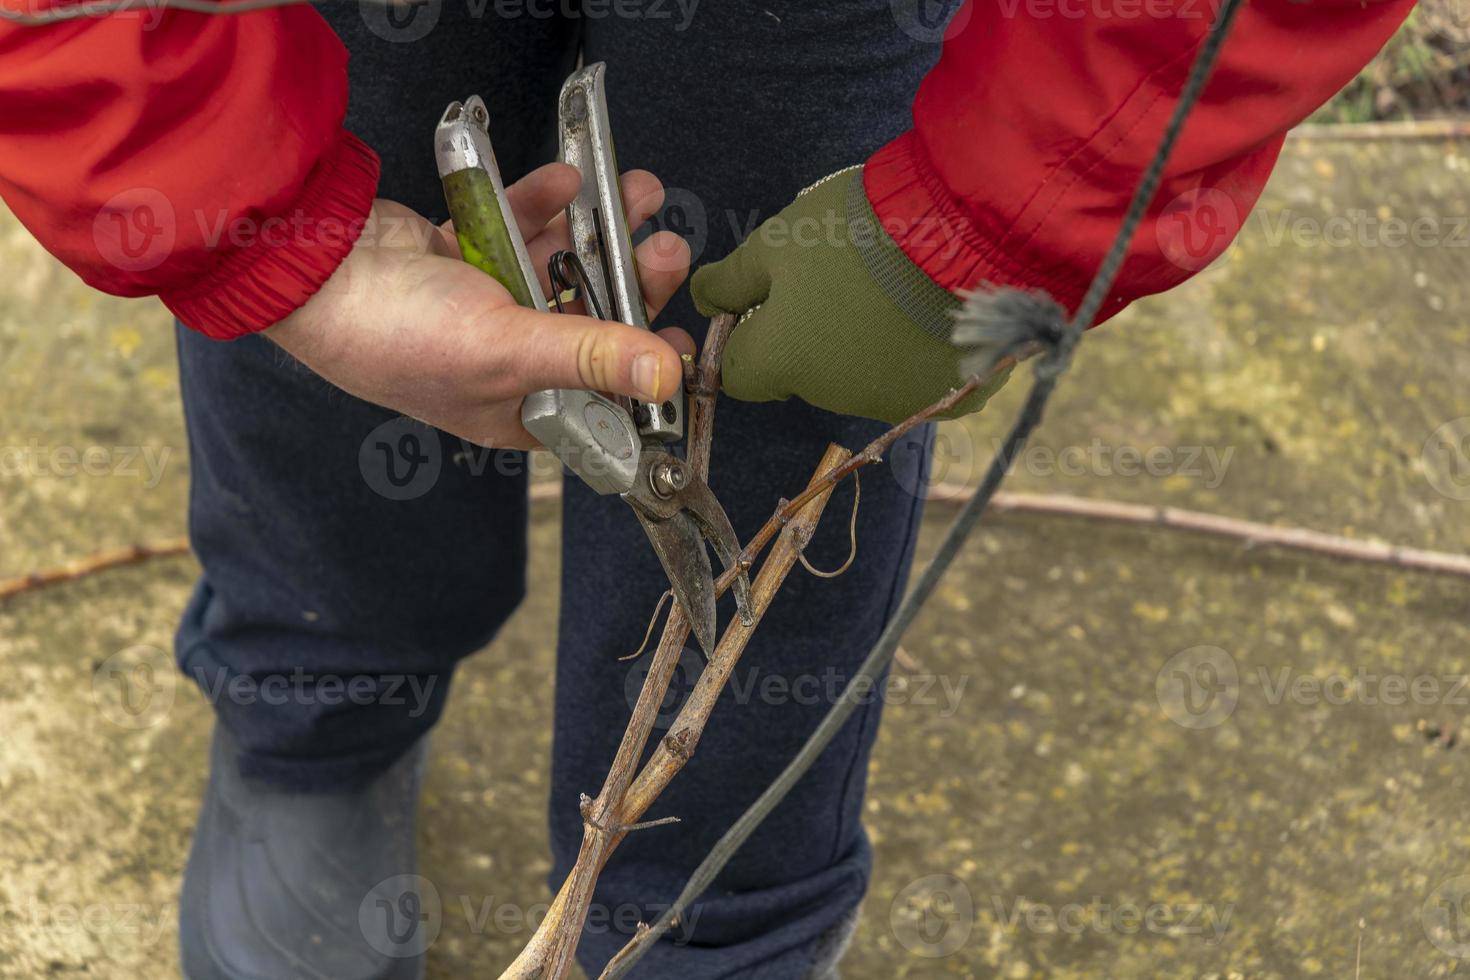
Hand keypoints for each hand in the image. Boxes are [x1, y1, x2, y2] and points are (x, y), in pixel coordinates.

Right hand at [266, 164, 692, 448]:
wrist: (310, 268)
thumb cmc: (396, 333)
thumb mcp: (509, 350)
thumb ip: (592, 356)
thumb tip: (666, 378)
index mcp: (519, 408)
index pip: (600, 400)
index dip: (643, 373)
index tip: (683, 338)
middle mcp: (507, 362)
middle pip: (590, 323)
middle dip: (632, 284)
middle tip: (666, 248)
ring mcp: (484, 305)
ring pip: (561, 269)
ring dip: (598, 234)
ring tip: (638, 195)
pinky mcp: (464, 255)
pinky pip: (518, 228)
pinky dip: (542, 206)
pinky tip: (567, 184)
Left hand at [691, 167, 1008, 424]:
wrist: (962, 231)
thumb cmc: (856, 230)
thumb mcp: (777, 241)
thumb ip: (731, 279)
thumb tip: (700, 298)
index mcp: (783, 363)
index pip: (740, 373)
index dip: (749, 336)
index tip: (771, 301)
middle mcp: (833, 397)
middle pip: (805, 375)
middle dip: (811, 337)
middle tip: (840, 278)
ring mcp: (894, 401)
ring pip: (861, 378)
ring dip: (864, 345)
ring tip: (891, 287)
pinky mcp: (949, 399)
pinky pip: (919, 379)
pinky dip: (917, 352)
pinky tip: (930, 310)